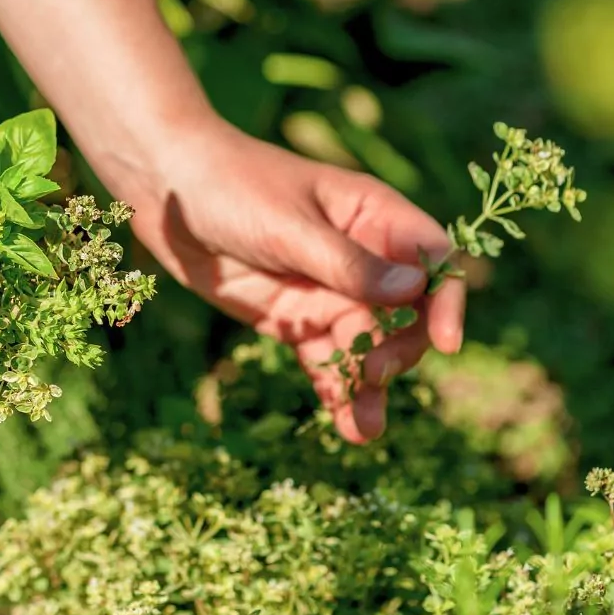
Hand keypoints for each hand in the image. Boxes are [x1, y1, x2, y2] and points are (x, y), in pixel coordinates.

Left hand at [124, 122, 466, 443]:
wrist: (166, 189)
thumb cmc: (233, 185)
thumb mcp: (288, 225)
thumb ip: (347, 263)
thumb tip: (414, 292)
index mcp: (373, 215)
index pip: (432, 259)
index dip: (447, 300)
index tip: (446, 342)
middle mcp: (360, 257)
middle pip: (406, 314)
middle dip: (399, 349)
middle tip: (372, 373)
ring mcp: (327, 291)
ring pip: (367, 346)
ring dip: (370, 386)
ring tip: (365, 429)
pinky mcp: (293, 320)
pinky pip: (325, 361)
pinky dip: (337, 391)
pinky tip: (345, 426)